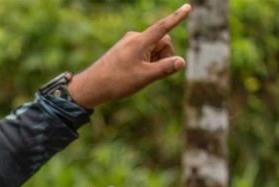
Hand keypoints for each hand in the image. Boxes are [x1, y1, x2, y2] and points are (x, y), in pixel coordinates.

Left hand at [67, 3, 191, 108]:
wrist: (90, 87)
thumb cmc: (116, 81)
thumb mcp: (144, 77)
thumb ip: (165, 68)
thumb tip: (181, 61)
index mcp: (140, 41)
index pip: (163, 27)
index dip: (177, 18)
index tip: (188, 7)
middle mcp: (134, 38)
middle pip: (162, 42)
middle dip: (163, 56)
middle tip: (150, 73)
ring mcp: (128, 44)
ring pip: (153, 49)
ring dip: (154, 61)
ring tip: (138, 76)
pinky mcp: (124, 51)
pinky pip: (143, 54)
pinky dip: (145, 63)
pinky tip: (132, 75)